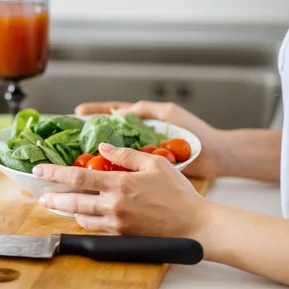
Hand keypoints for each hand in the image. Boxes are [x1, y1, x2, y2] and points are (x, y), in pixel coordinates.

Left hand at [32, 143, 209, 236]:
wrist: (195, 225)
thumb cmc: (179, 193)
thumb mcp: (155, 164)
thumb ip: (126, 155)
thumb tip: (104, 148)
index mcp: (120, 185)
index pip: (78, 177)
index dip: (55, 173)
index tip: (39, 170)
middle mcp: (113, 206)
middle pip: (72, 202)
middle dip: (54, 198)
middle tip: (41, 195)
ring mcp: (117, 224)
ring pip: (82, 218)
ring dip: (69, 210)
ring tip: (61, 204)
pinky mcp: (123, 236)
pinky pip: (97, 230)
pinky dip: (87, 222)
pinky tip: (85, 216)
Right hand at [75, 100, 225, 178]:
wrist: (216, 156)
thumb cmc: (196, 133)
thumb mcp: (170, 113)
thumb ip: (146, 110)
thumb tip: (121, 112)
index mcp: (144, 122)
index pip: (114, 113)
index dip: (96, 112)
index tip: (78, 113)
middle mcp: (140, 140)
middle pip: (108, 137)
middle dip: (90, 137)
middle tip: (72, 140)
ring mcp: (143, 157)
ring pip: (114, 157)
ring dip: (97, 159)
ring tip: (79, 161)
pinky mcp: (149, 172)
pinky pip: (126, 172)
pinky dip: (113, 175)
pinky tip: (101, 179)